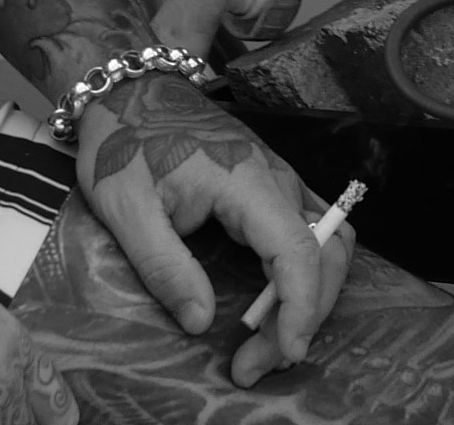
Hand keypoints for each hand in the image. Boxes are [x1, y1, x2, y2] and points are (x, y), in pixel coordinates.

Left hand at [72, 72, 350, 384]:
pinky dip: (308, 273)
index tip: (283, 351)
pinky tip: (277, 303)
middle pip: (327, 251)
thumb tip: (202, 322)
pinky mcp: (275, 186)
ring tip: (271, 340)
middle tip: (259, 361)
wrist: (134, 92)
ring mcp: (282, 180)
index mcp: (247, 182)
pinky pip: (314, 232)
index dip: (301, 306)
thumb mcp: (126, 210)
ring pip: (329, 242)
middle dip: (305, 313)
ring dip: (312, 295)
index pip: (299, 250)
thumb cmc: (125, 145)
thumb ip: (165, 267)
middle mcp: (278, 180)